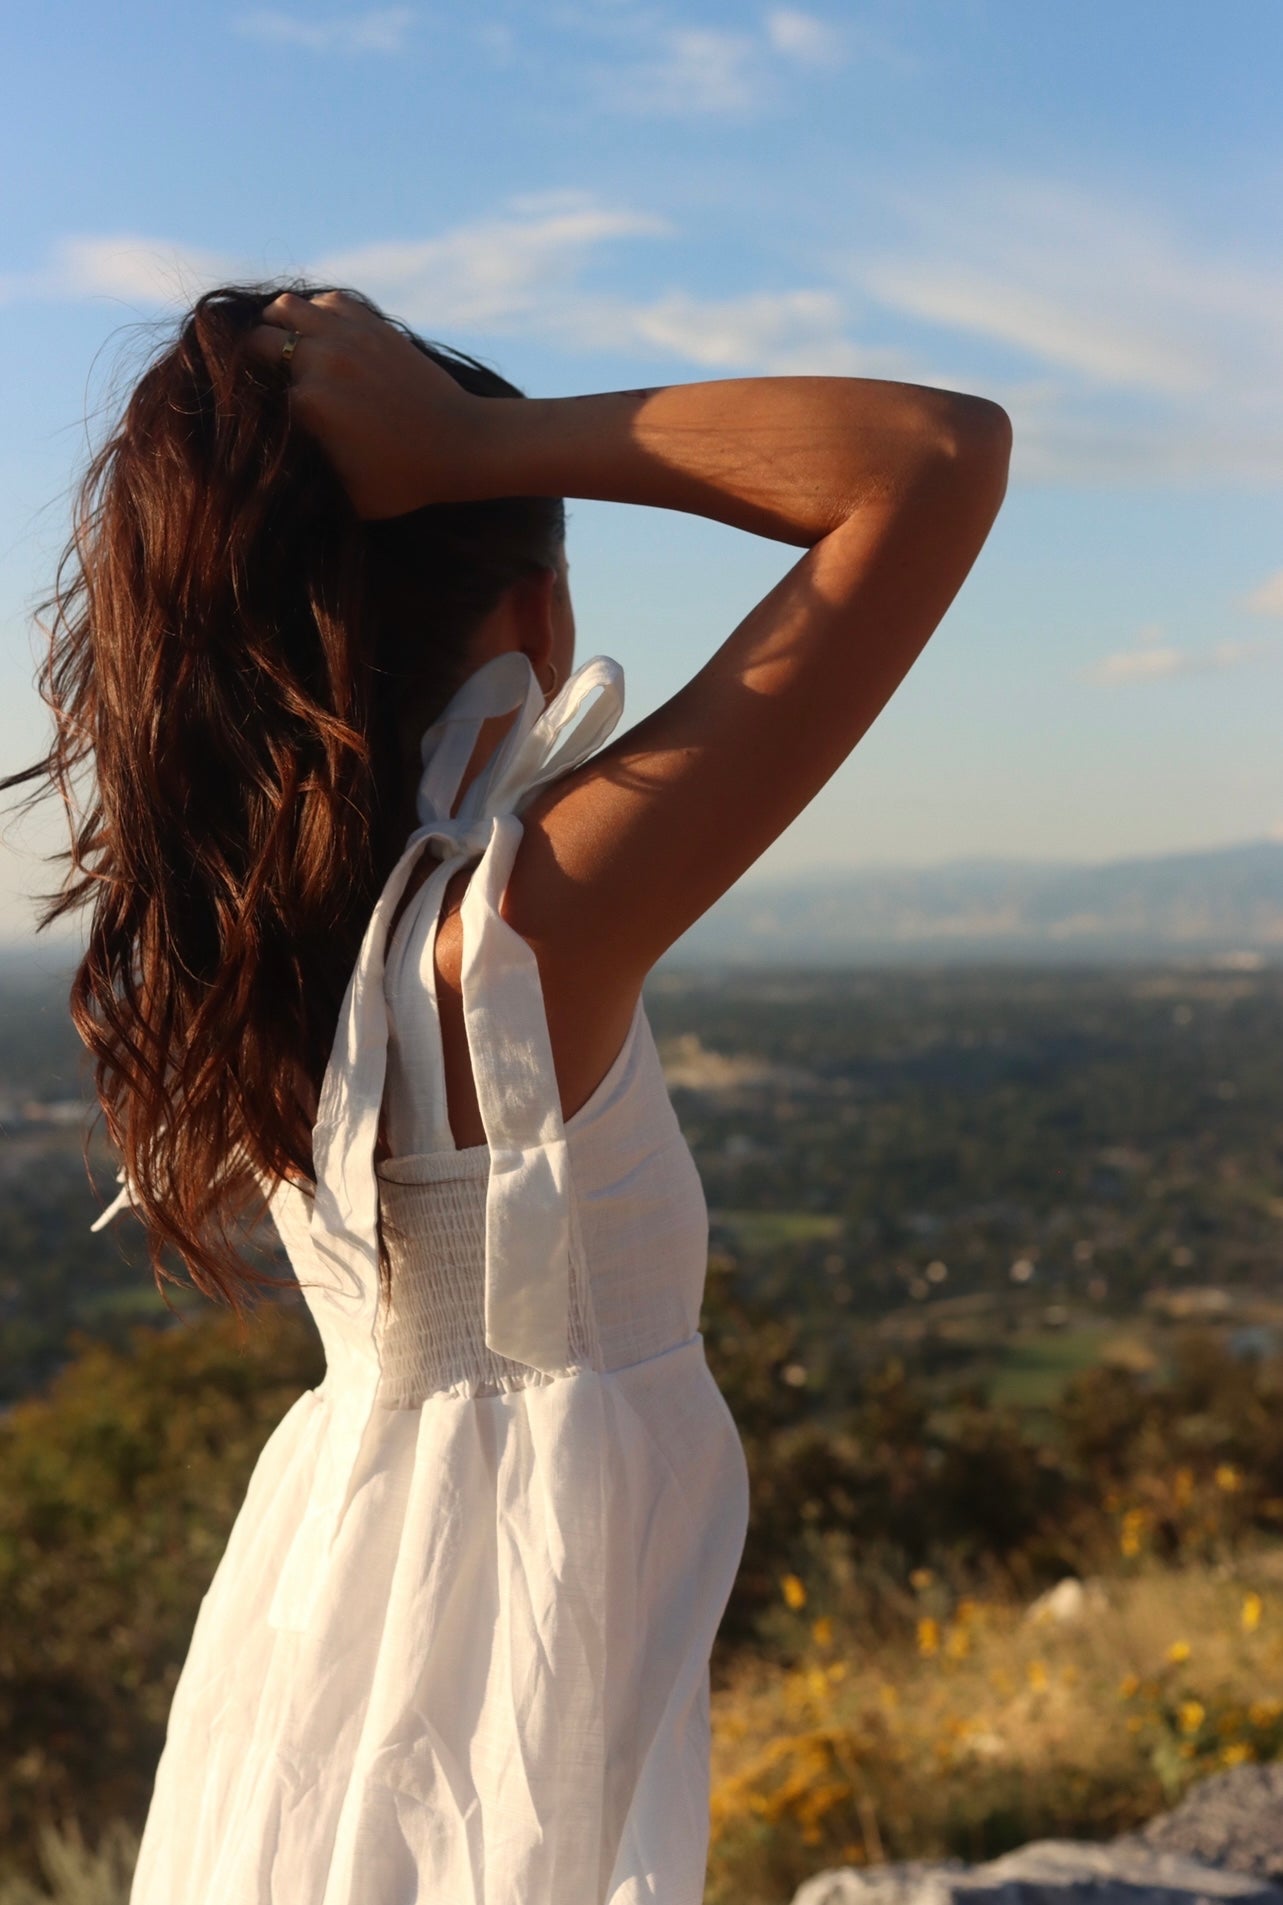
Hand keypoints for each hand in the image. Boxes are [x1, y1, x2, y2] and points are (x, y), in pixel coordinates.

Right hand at [246, 289, 491, 518]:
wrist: (461, 444)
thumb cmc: (403, 480)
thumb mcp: (345, 496)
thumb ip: (302, 478)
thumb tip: (259, 472)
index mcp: (309, 405)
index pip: (249, 390)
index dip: (240, 399)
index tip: (240, 409)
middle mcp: (322, 361)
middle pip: (258, 341)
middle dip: (250, 357)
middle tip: (254, 375)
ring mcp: (347, 336)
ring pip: (286, 307)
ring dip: (276, 324)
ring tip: (279, 344)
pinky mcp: (372, 324)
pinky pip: (325, 301)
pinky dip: (313, 312)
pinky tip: (316, 333)